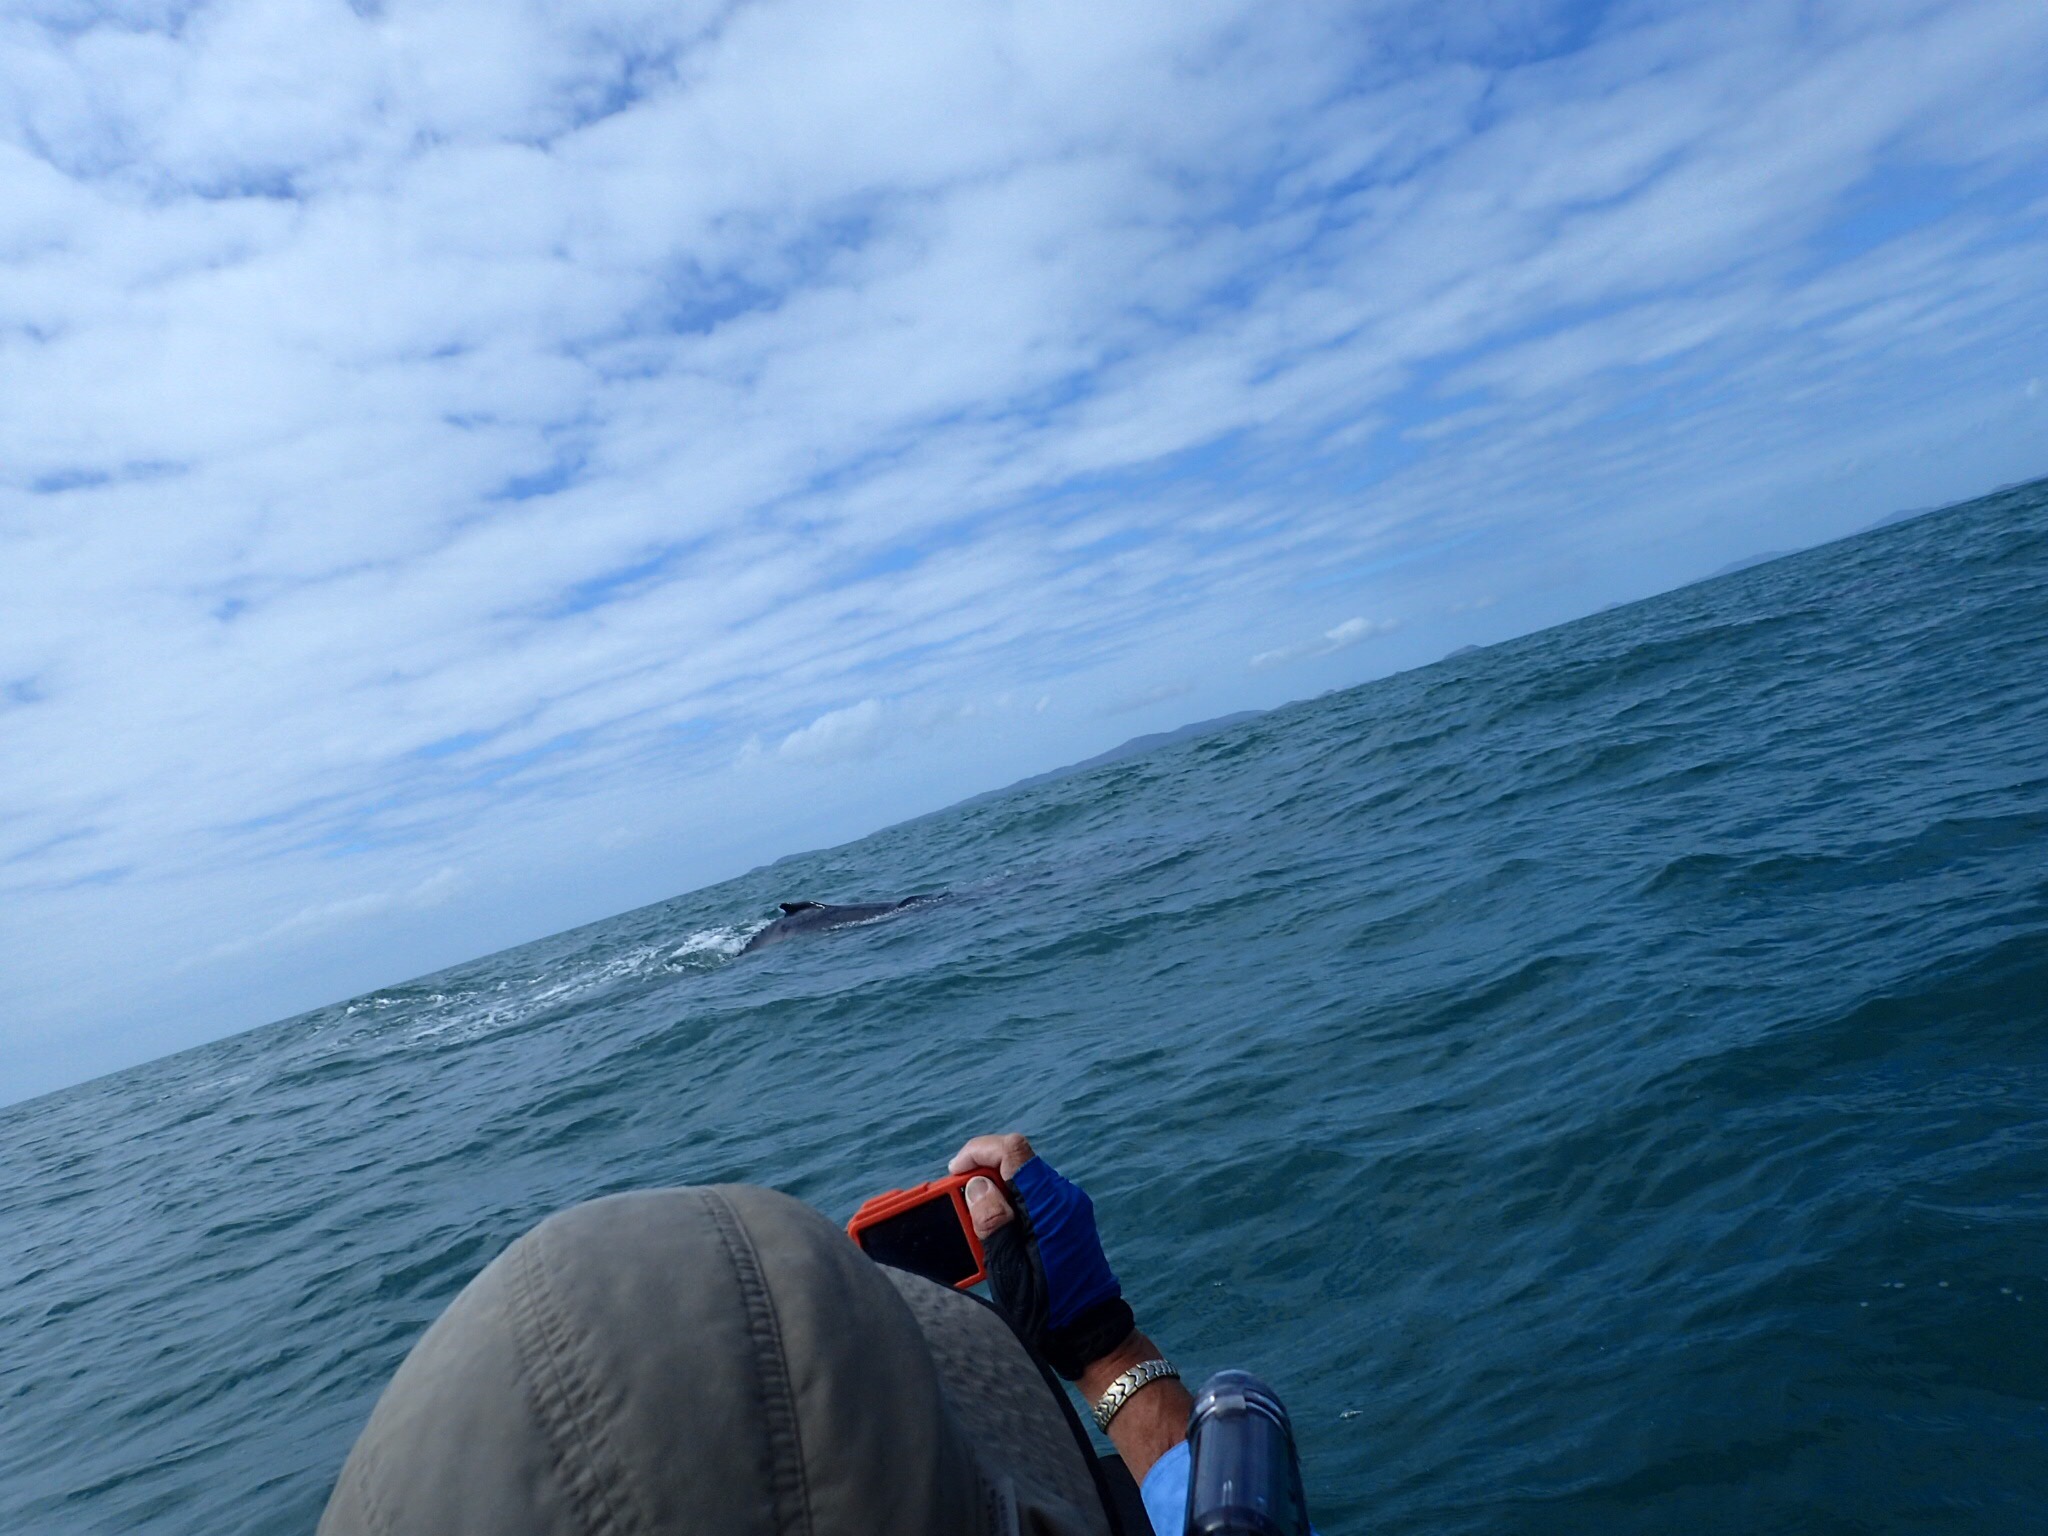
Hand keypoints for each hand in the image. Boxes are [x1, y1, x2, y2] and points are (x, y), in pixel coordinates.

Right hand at [947, 1132, 1133, 1379]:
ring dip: (995, 1190)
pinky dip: (1010, 1202)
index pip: (1013, 1151)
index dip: (978, 1152)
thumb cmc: (1050, 1309)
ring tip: (974, 1223)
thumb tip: (978, 1185)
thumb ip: (992, 1223)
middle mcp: (1064, 1198)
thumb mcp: (1009, 1270)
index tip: (955, 1173)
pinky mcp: (1069, 1218)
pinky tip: (997, 1231)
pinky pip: (1034, 1196)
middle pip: (1016, 1161)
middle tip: (958, 1202)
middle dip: (982, 1173)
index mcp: (1050, 1206)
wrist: (1090, 1331)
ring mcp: (1070, 1207)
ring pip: (1024, 1177)